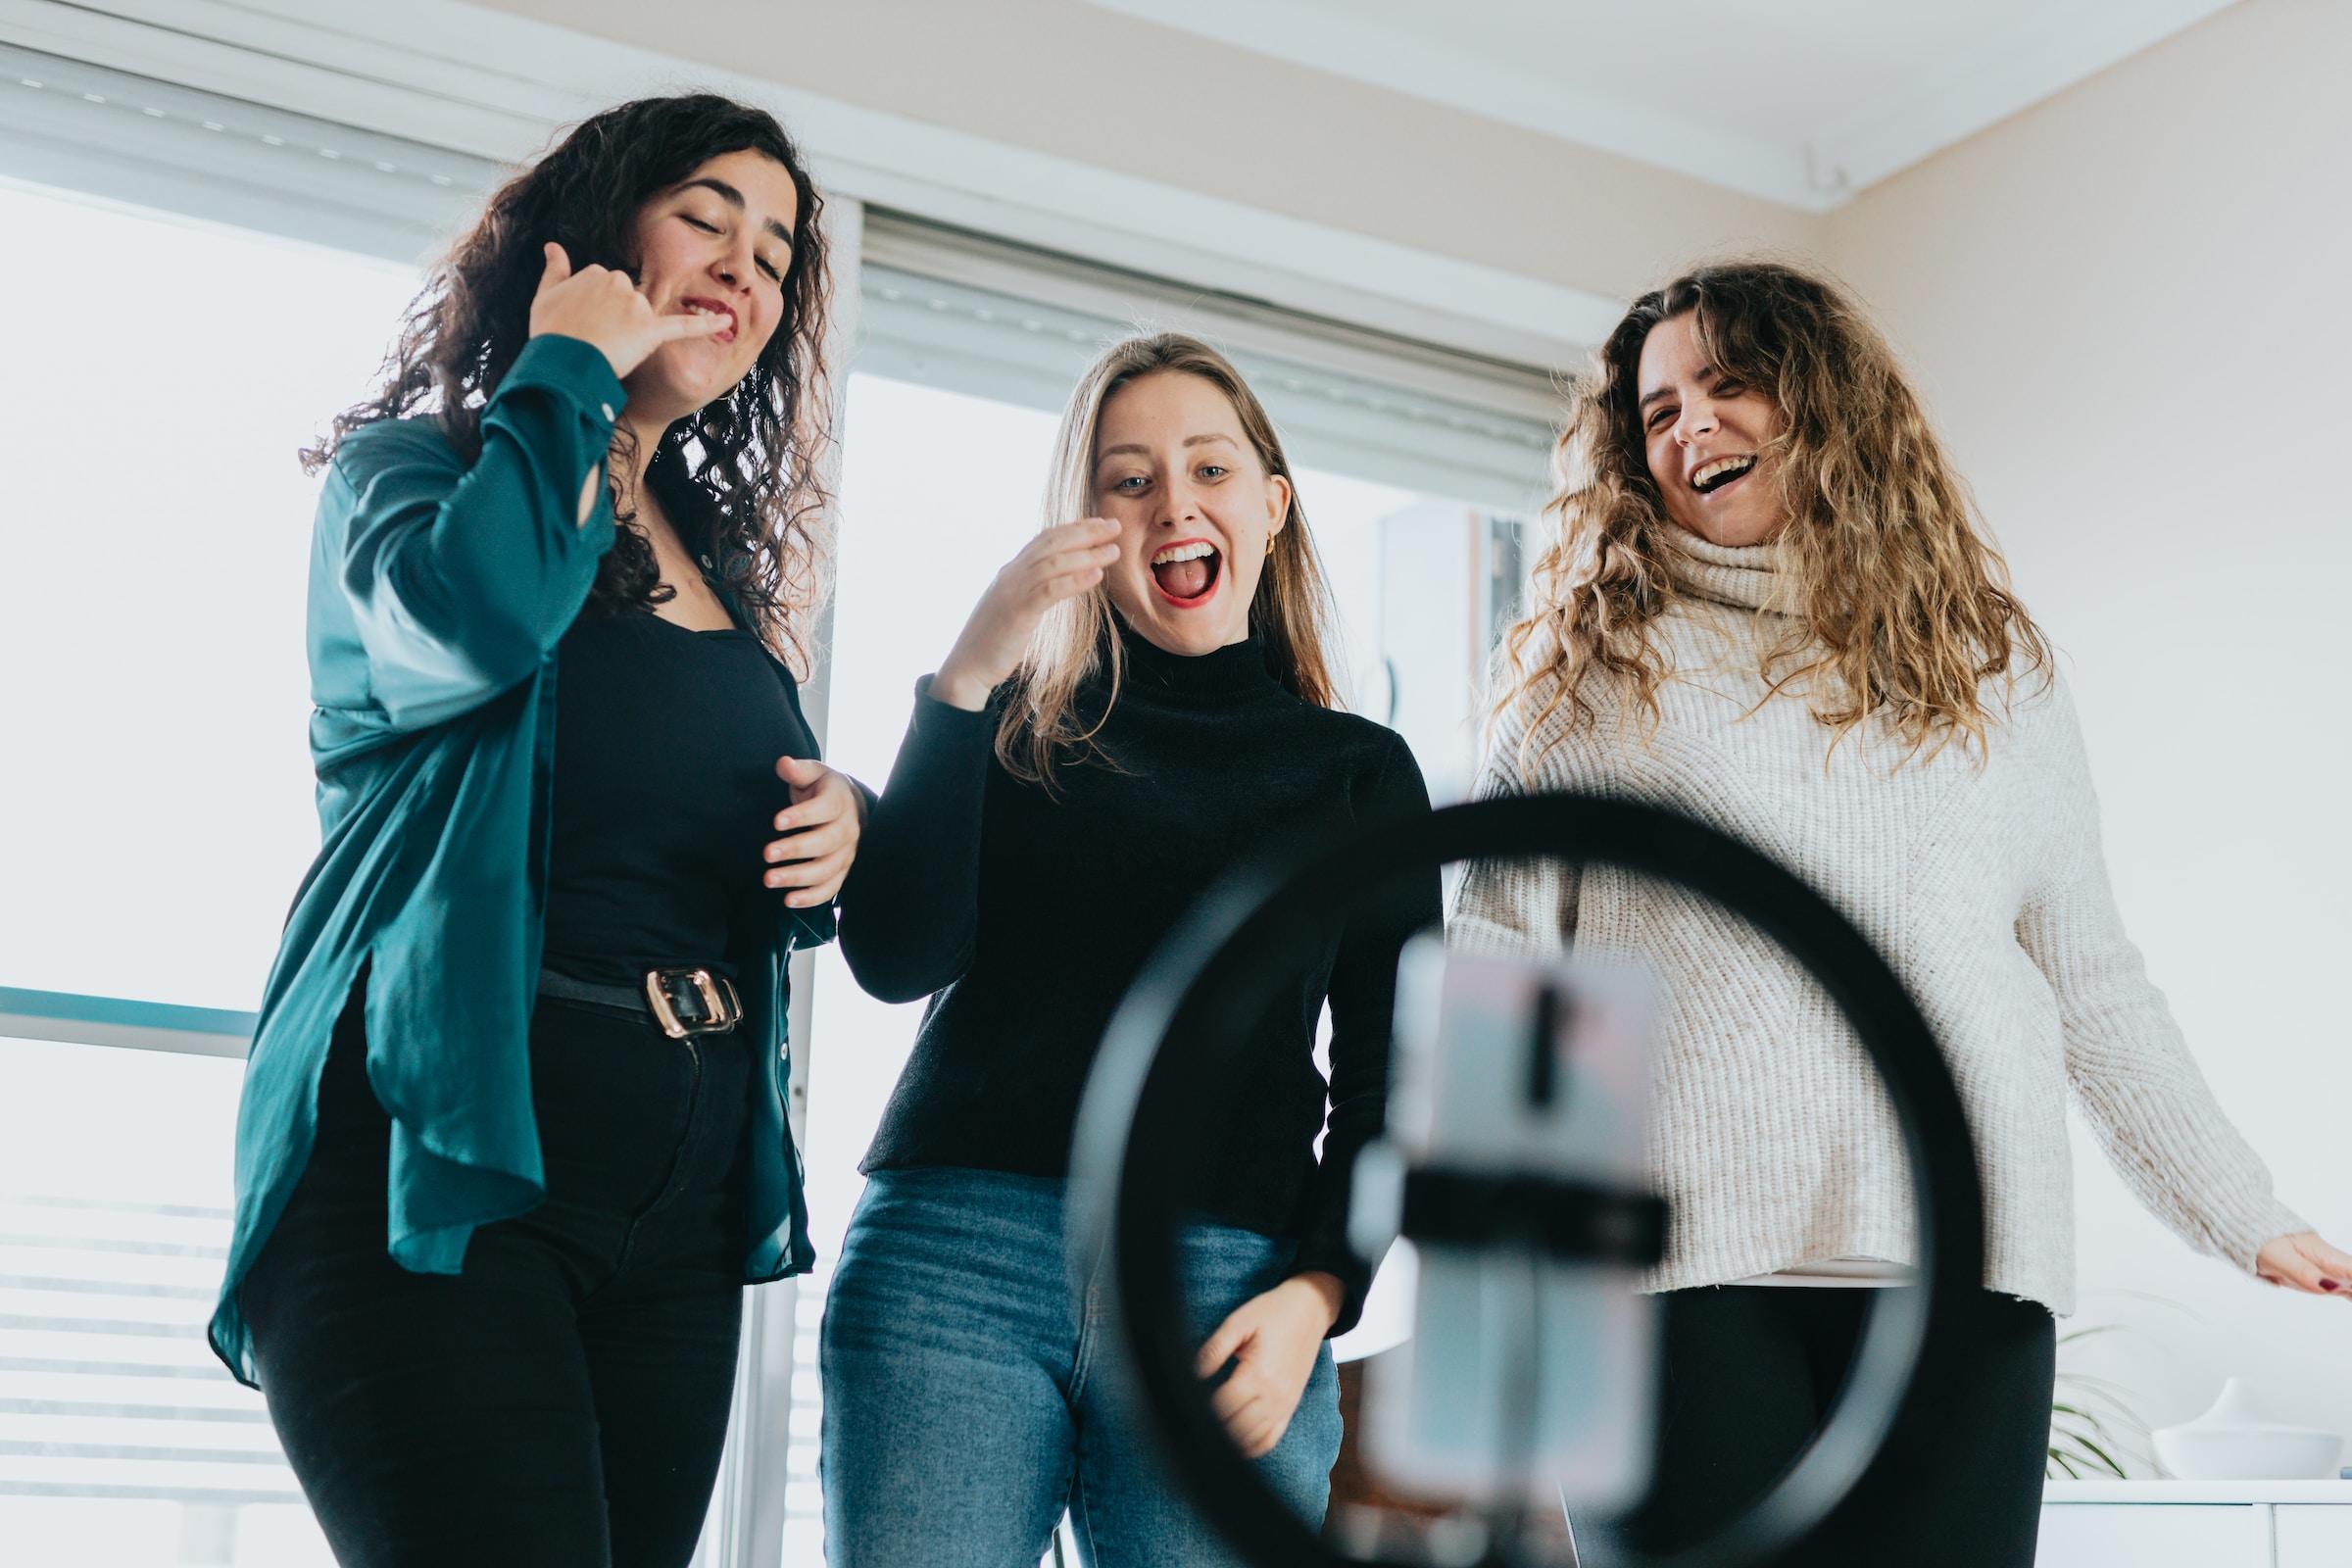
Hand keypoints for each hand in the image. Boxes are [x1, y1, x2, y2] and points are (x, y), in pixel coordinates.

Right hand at [529, 242, 728, 379]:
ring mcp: (637, 307)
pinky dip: (706, 325)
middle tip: (595, 340)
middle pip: (629, 302)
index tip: (585, 325)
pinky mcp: (651, 331)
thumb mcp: (545, 297)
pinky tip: (725, 323)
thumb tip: (553, 246)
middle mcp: (620, 283)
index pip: (607, 289)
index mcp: (597, 272)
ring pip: (644, 318)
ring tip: (607, 348)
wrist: (561, 362)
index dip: (598, 311)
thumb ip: (555, 270)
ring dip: (631, 334)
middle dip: (617, 320)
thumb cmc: (551, 333)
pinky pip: (684, 326)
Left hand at [764, 758, 863, 908]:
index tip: (776, 822)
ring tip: (769, 879)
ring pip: (827, 869)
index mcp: (840, 802)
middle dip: (796, 849)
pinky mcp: (841, 872)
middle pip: (826, 842)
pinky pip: (831, 889)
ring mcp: (847, 853)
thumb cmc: (824, 789)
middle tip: (766, 853)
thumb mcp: (813, 773)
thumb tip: (784, 764)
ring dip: (798, 877)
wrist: (849, 806)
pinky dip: (812, 898)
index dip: (802, 816)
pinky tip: (788, 900)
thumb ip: (797, 770)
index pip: (825, 810)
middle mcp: (848, 829)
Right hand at [931, 519, 1121, 710]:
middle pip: (1052, 543)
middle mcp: (1012, 575)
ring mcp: (1013, 591)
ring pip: (1054, 563)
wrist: (968, 667)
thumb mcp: (1015, 607)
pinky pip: (1050, 590)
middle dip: (1086, 532)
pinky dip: (1075, 580)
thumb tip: (1058, 582)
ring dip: (1087, 555)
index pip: (1046, 539)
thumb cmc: (994, 640)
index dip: (1075, 528)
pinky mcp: (1018, 613)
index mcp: (1012, 571)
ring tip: (1113, 551)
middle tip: (1115, 526)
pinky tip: (1097, 576)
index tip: (1100, 523)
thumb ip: (1033, 590)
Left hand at [1194, 1272, 1340, 1459]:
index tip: (1186, 1408)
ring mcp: (1284, 1405)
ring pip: (1253, 1439)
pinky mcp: (1290, 1407)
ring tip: (1209, 1437)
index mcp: (1258, 1373)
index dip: (1202, 1410)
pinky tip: (1235, 1446)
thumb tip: (1194, 1373)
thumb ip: (1215, 1349)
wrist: (1310, 1309)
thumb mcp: (1239, 1321)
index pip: (1223, 1406)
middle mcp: (1274, 1395)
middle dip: (1213, 1428)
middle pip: (1237, 1427)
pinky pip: (1271, 1439)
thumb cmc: (1272, 1312)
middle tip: (1193, 1424)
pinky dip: (1252, 1447)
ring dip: (1231, 1442)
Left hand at [2255, 1231, 2351, 1297]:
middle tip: (2350, 1296)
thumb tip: (2328, 1287)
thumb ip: (2302, 1271)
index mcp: (2325, 1257)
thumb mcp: (2277, 1257)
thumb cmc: (2261, 1241)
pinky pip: (2348, 1289)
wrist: (2249, 1230)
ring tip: (2350, 1298)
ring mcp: (2329, 1270)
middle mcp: (2332, 1264)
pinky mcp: (2322, 1276)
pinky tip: (2351, 1298)